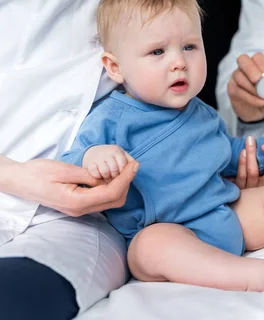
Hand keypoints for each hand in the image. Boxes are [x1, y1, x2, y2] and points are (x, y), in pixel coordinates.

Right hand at [4, 158, 137, 216]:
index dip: (126, 178)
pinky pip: (100, 199)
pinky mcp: (77, 205)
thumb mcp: (64, 170)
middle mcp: (80, 209)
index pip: (111, 193)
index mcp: (77, 202)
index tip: (135, 165)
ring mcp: (79, 209)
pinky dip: (110, 188)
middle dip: (127, 183)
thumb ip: (88, 176)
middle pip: (115, 200)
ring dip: (120, 186)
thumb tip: (107, 178)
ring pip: (110, 201)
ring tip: (125, 168)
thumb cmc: (37, 173)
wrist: (19, 181)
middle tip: (132, 165)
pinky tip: (111, 175)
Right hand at [83, 145, 133, 182]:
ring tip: (108, 179)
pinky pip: (95, 174)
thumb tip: (136, 166)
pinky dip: (98, 177)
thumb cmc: (111, 158)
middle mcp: (107, 152)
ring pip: (105, 172)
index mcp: (116, 150)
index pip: (124, 164)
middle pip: (115, 169)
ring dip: (107, 178)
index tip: (122, 176)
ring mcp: (97, 157)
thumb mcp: (122, 156)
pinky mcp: (89, 164)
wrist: (92, 153)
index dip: (124, 173)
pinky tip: (99, 177)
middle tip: (115, 179)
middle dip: (116, 177)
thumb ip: (129, 162)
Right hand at [227, 52, 263, 121]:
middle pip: (243, 59)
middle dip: (251, 70)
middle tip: (258, 81)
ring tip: (263, 98)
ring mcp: (237, 77)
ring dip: (252, 88)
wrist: (258, 113)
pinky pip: (238, 90)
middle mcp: (245, 68)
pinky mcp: (232, 89)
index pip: (258, 57)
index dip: (263, 66)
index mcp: (259, 65)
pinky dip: (250, 97)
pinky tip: (260, 102)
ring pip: (239, 76)